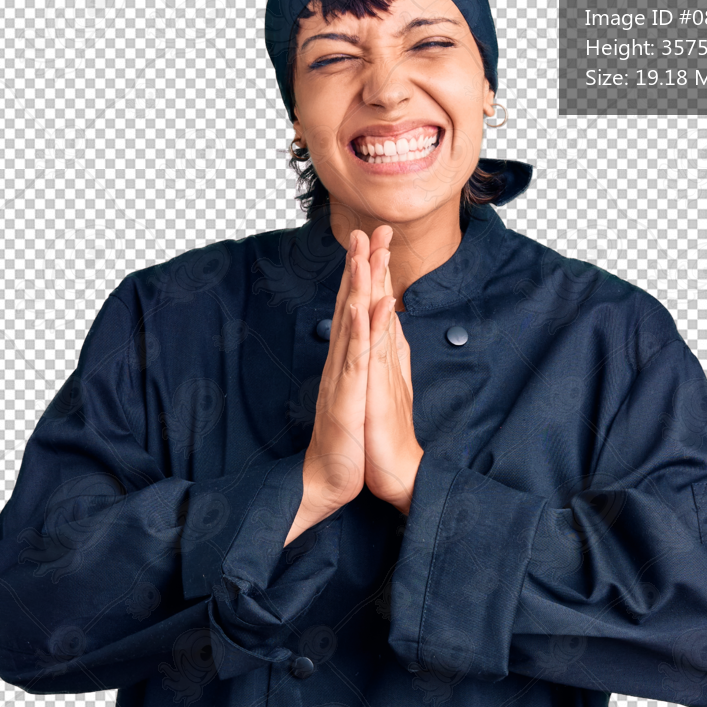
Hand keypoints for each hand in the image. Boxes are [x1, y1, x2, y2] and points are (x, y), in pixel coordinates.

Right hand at [285, 225, 423, 545]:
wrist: (329, 478)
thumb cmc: (347, 440)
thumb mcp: (358, 395)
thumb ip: (362, 366)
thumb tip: (368, 342)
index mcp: (345, 361)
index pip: (355, 309)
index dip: (363, 275)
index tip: (373, 243)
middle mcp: (340, 361)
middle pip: (350, 305)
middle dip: (359, 265)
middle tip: (367, 229)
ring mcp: (341, 375)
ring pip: (351, 321)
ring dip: (358, 285)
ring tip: (366, 252)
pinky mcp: (347, 394)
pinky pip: (358, 355)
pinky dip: (368, 327)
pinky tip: (377, 303)